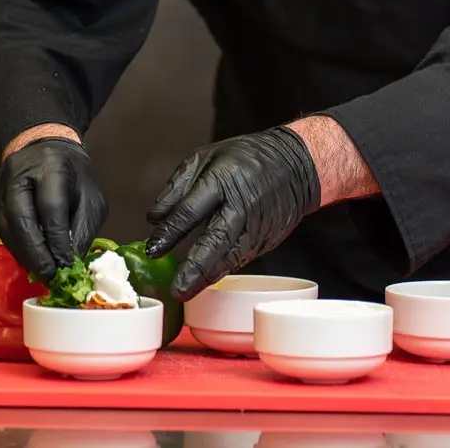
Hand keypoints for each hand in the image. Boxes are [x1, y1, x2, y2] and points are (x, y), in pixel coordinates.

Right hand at [0, 137, 107, 281]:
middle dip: (35, 252)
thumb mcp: (91, 198)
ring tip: (41, 273)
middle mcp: (18, 173)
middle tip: (49, 276)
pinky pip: (1, 229)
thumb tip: (71, 264)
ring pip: (6, 226)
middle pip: (20, 217)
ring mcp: (0, 185)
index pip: (50, 207)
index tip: (66, 267)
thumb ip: (82, 230)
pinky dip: (16, 248)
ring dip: (24, 254)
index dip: (56, 240)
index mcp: (50, 166)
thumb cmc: (74, 176)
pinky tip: (30, 260)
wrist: (45, 147)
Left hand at [143, 126, 321, 299]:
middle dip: (195, 266)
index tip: (153, 249)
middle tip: (176, 288)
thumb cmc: (246, 158)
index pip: (192, 210)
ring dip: (208, 276)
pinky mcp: (266, 240)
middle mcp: (241, 205)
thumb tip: (154, 218)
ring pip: (230, 256)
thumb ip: (177, 187)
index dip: (171, 231)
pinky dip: (223, 271)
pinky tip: (207, 281)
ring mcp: (257, 225)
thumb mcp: (206, 157)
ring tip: (187, 291)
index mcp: (223, 179)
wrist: (296, 165)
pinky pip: (241, 258)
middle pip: (216, 240)